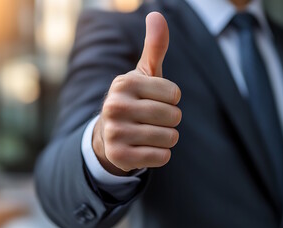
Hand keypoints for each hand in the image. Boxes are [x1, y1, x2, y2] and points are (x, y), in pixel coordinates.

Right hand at [92, 12, 181, 175]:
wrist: (108, 136)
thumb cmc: (134, 100)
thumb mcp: (143, 75)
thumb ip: (154, 46)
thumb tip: (157, 14)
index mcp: (124, 83)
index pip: (174, 94)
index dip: (172, 100)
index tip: (156, 101)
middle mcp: (114, 106)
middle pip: (173, 116)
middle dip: (171, 120)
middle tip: (153, 120)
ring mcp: (114, 133)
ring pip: (170, 138)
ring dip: (167, 138)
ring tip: (149, 134)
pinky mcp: (118, 156)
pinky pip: (162, 158)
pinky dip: (161, 155)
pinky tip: (145, 149)